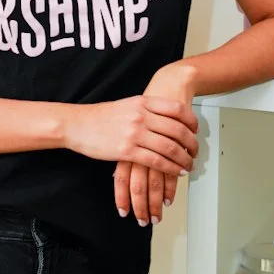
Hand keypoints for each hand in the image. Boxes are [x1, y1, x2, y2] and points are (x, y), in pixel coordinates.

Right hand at [65, 88, 198, 175]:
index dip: (192, 122)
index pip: (177, 109)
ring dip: (184, 159)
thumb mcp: (127, 105)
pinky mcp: (127, 151)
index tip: (196, 130)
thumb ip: (146, 109)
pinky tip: (176, 171)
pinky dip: (170, 168)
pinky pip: (156, 161)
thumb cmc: (100, 116)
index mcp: (143, 102)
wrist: (77, 124)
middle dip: (191, 144)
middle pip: (177, 130)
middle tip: (196, 152)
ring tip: (189, 165)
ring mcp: (134, 133)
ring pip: (170, 148)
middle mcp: (141, 116)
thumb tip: (167, 118)